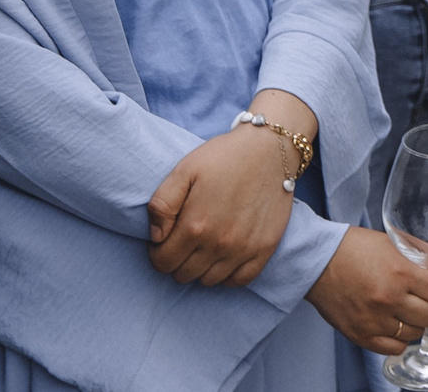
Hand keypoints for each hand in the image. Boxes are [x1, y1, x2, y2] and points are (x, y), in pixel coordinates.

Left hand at [146, 128, 297, 285]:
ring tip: (203, 247)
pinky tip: (224, 258)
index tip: (164, 239)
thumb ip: (161, 205)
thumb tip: (156, 238)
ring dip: (201, 268)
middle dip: (177, 261)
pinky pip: (240, 280)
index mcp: (195, 225)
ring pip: (209, 281)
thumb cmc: (224, 157)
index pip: (163, 262)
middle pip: (184, 275)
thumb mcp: (184, 170)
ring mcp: (244, 248)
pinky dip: (228, 276)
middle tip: (184, 241)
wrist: (271, 146)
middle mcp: (219, 243)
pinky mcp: (265, 247)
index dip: (157, 253)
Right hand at [306, 226, 427, 356]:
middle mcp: (388, 299)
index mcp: (401, 273)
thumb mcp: (399, 245)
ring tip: (404, 306)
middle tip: (422, 295)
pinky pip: (396, 348)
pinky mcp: (360, 336)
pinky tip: (393, 322)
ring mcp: (373, 321)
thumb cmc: (358, 248)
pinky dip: (400, 338)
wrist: (318, 261)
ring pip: (417, 333)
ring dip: (416, 321)